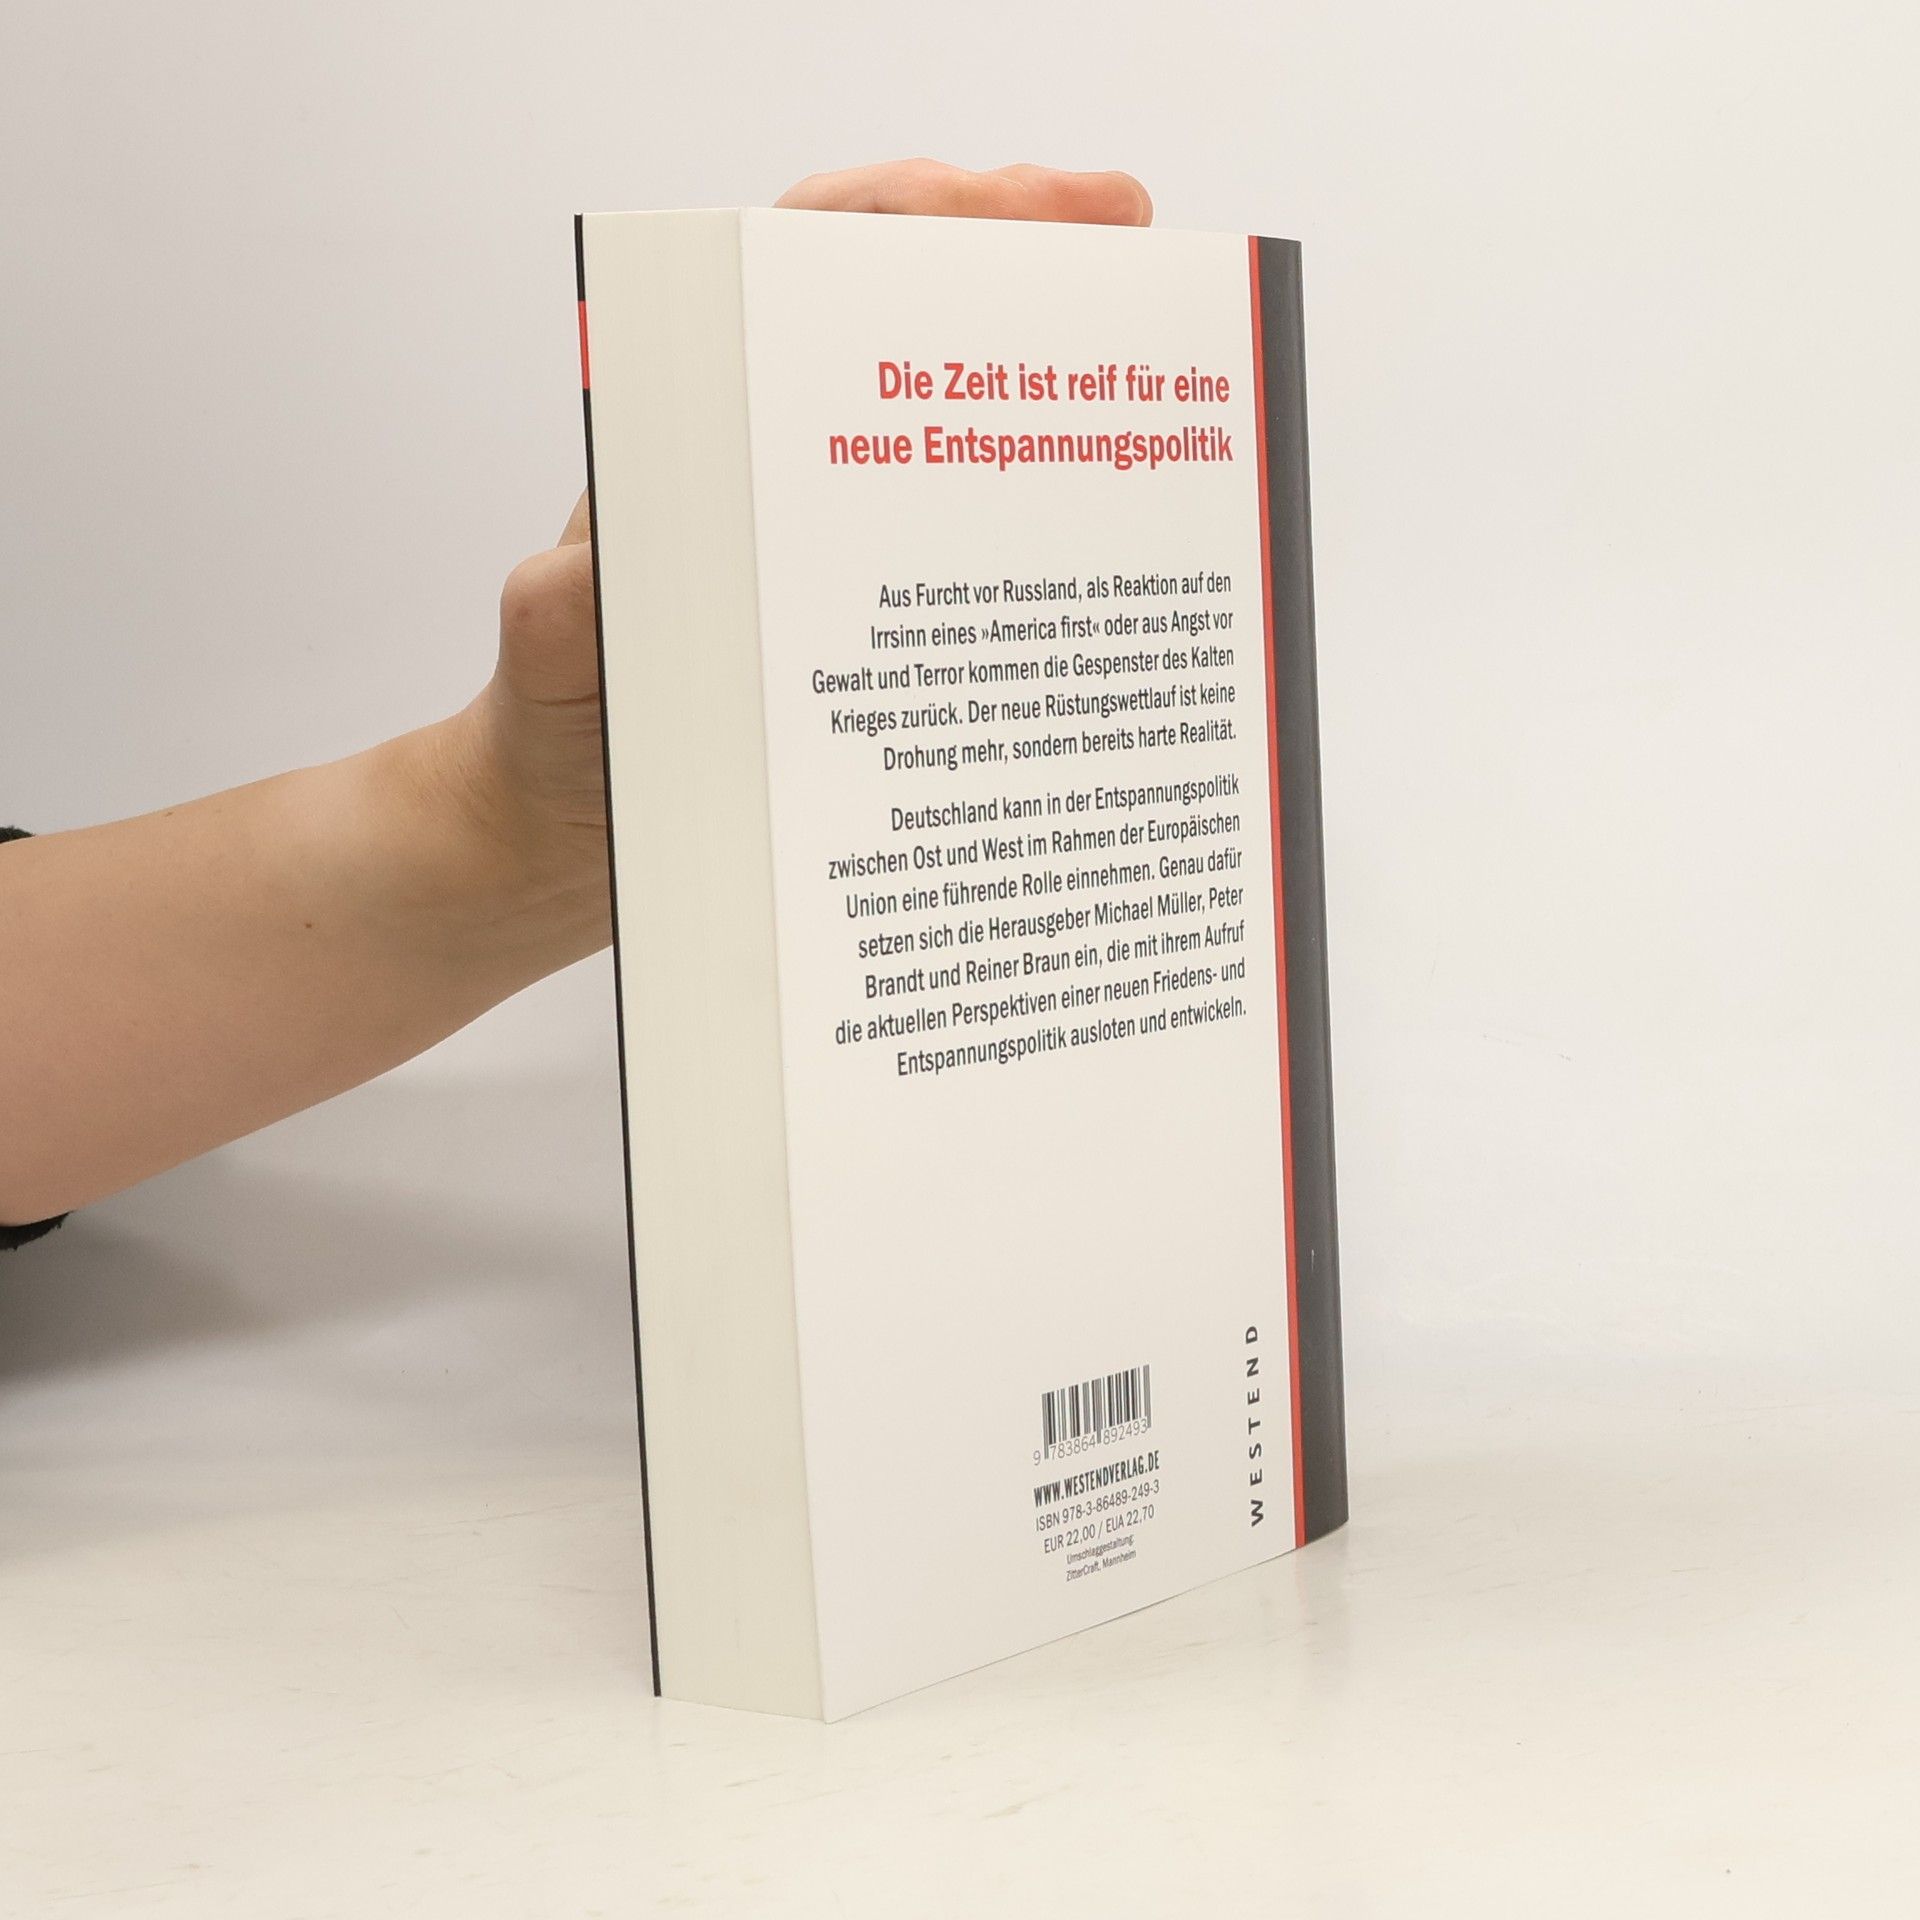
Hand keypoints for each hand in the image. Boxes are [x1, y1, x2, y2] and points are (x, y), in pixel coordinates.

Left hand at [449, 159, 1154, 952]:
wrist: (576, 836)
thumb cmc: (556, 736)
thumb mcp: (555, 669)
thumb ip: (569, 615)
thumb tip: (602, 572)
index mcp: (694, 434)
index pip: (801, 270)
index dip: (907, 217)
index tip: (1004, 203)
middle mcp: (772, 462)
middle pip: (901, 313)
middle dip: (1017, 257)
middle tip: (1126, 239)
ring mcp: (830, 534)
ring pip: (948, 420)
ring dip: (1044, 374)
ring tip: (1152, 346)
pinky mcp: (872, 620)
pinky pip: (966, 547)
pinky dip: (1040, 517)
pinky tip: (1112, 522)